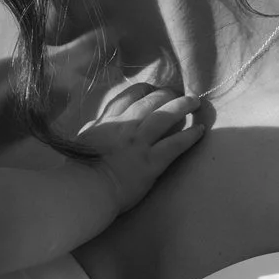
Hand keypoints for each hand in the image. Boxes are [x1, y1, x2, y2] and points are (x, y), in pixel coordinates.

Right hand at [79, 86, 205, 210]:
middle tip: (178, 92)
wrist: (85, 189)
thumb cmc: (79, 170)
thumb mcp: (83, 140)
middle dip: (166, 93)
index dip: (145, 89)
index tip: (154, 89)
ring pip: (165, 116)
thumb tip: (98, 123)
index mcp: (107, 121)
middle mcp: (125, 126)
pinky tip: (200, 130)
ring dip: (182, 105)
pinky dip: (190, 135)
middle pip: (150, 100)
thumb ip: (94, 128)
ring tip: (195, 101)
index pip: (129, 95)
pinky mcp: (151, 161)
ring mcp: (139, 143)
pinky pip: (175, 144)